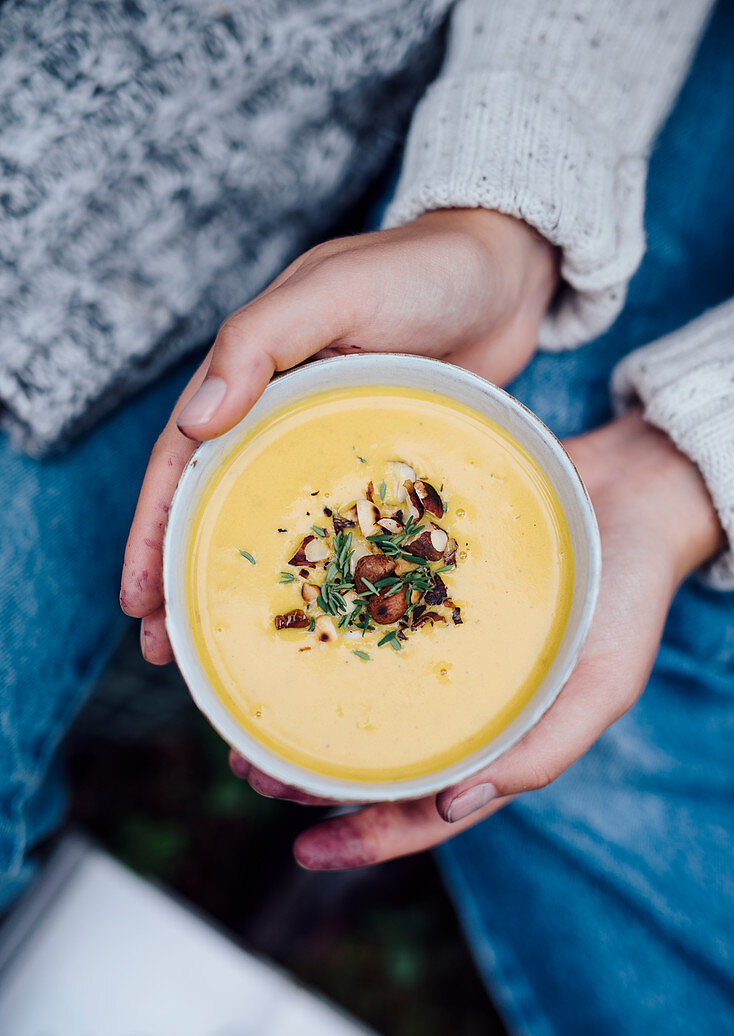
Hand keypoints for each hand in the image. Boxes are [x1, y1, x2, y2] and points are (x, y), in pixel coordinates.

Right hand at [120, 208, 556, 658]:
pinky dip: (323, 571)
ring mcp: (333, 444)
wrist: (509, 267)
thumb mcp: (335, 291)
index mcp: (253, 375)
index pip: (182, 461)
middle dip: (184, 575)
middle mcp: (282, 415)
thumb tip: (194, 421)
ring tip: (220, 650)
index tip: (138, 598)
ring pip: (276, 523)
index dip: (154, 529)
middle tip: (167, 649)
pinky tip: (320, 617)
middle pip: (217, 504)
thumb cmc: (422, 269)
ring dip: (244, 584)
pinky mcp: (382, 464)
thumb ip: (262, 341)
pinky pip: (343, 524)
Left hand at [232, 411, 723, 869]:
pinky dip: (326, 629)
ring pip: (355, 690)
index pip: (425, 808)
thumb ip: (543, 751)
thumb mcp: (604, 683)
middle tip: (252, 768)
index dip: (367, 838)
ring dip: (301, 710)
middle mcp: (456, 696)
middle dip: (310, 774)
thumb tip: (452, 809)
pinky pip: (363, 614)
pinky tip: (290, 626)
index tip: (302, 852)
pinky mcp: (418, 582)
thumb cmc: (628, 594)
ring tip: (248, 715)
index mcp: (497, 737)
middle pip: (374, 754)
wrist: (631, 489)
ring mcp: (433, 641)